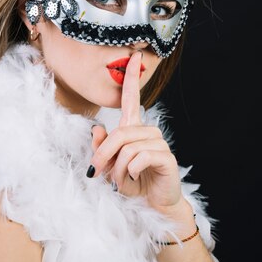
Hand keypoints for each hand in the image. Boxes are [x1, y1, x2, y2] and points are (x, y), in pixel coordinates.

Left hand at [88, 51, 182, 211]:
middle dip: (104, 155)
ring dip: (118, 170)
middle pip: (119, 133)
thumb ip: (102, 149)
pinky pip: (139, 158)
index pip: (131, 99)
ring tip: (122, 181)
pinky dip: (130, 172)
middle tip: (98, 173)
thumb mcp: (111, 167)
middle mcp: (148, 131)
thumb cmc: (134, 183)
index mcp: (134, 129)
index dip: (132, 78)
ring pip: (127, 148)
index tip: (134, 57)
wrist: (154, 205)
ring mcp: (158, 143)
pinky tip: (136, 178)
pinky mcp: (166, 157)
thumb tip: (96, 129)